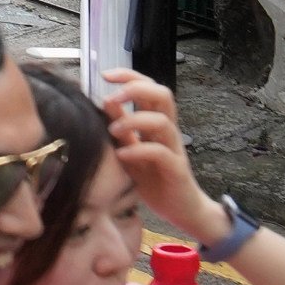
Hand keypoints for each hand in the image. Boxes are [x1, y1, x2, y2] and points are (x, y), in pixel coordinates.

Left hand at [99, 71, 225, 236]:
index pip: (149, 88)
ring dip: (134, 120)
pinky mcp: (176, 169)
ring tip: (113, 130)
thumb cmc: (154, 178)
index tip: (104, 74)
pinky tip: (123, 155)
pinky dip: (140, 150)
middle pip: (163, 95)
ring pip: (163, 121)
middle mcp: (168, 131)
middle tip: (113, 97)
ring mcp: (174, 149)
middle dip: (136, 88)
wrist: (180, 210)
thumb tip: (105, 100)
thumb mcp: (131, 149)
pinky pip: (161, 152)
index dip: (129, 76)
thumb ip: (120, 127)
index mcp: (155, 123)